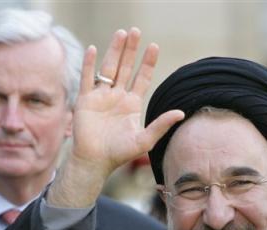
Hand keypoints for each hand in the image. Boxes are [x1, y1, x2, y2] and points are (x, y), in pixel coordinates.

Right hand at [72, 27, 182, 176]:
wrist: (95, 161)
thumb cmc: (120, 153)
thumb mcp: (145, 139)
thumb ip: (161, 125)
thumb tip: (181, 113)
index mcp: (132, 104)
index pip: (142, 77)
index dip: (148, 62)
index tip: (154, 46)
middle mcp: (117, 97)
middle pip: (125, 68)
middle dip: (131, 50)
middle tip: (136, 31)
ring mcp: (101, 97)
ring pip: (108, 68)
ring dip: (114, 51)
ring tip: (121, 33)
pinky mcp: (85, 100)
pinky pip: (87, 78)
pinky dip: (89, 64)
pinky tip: (93, 49)